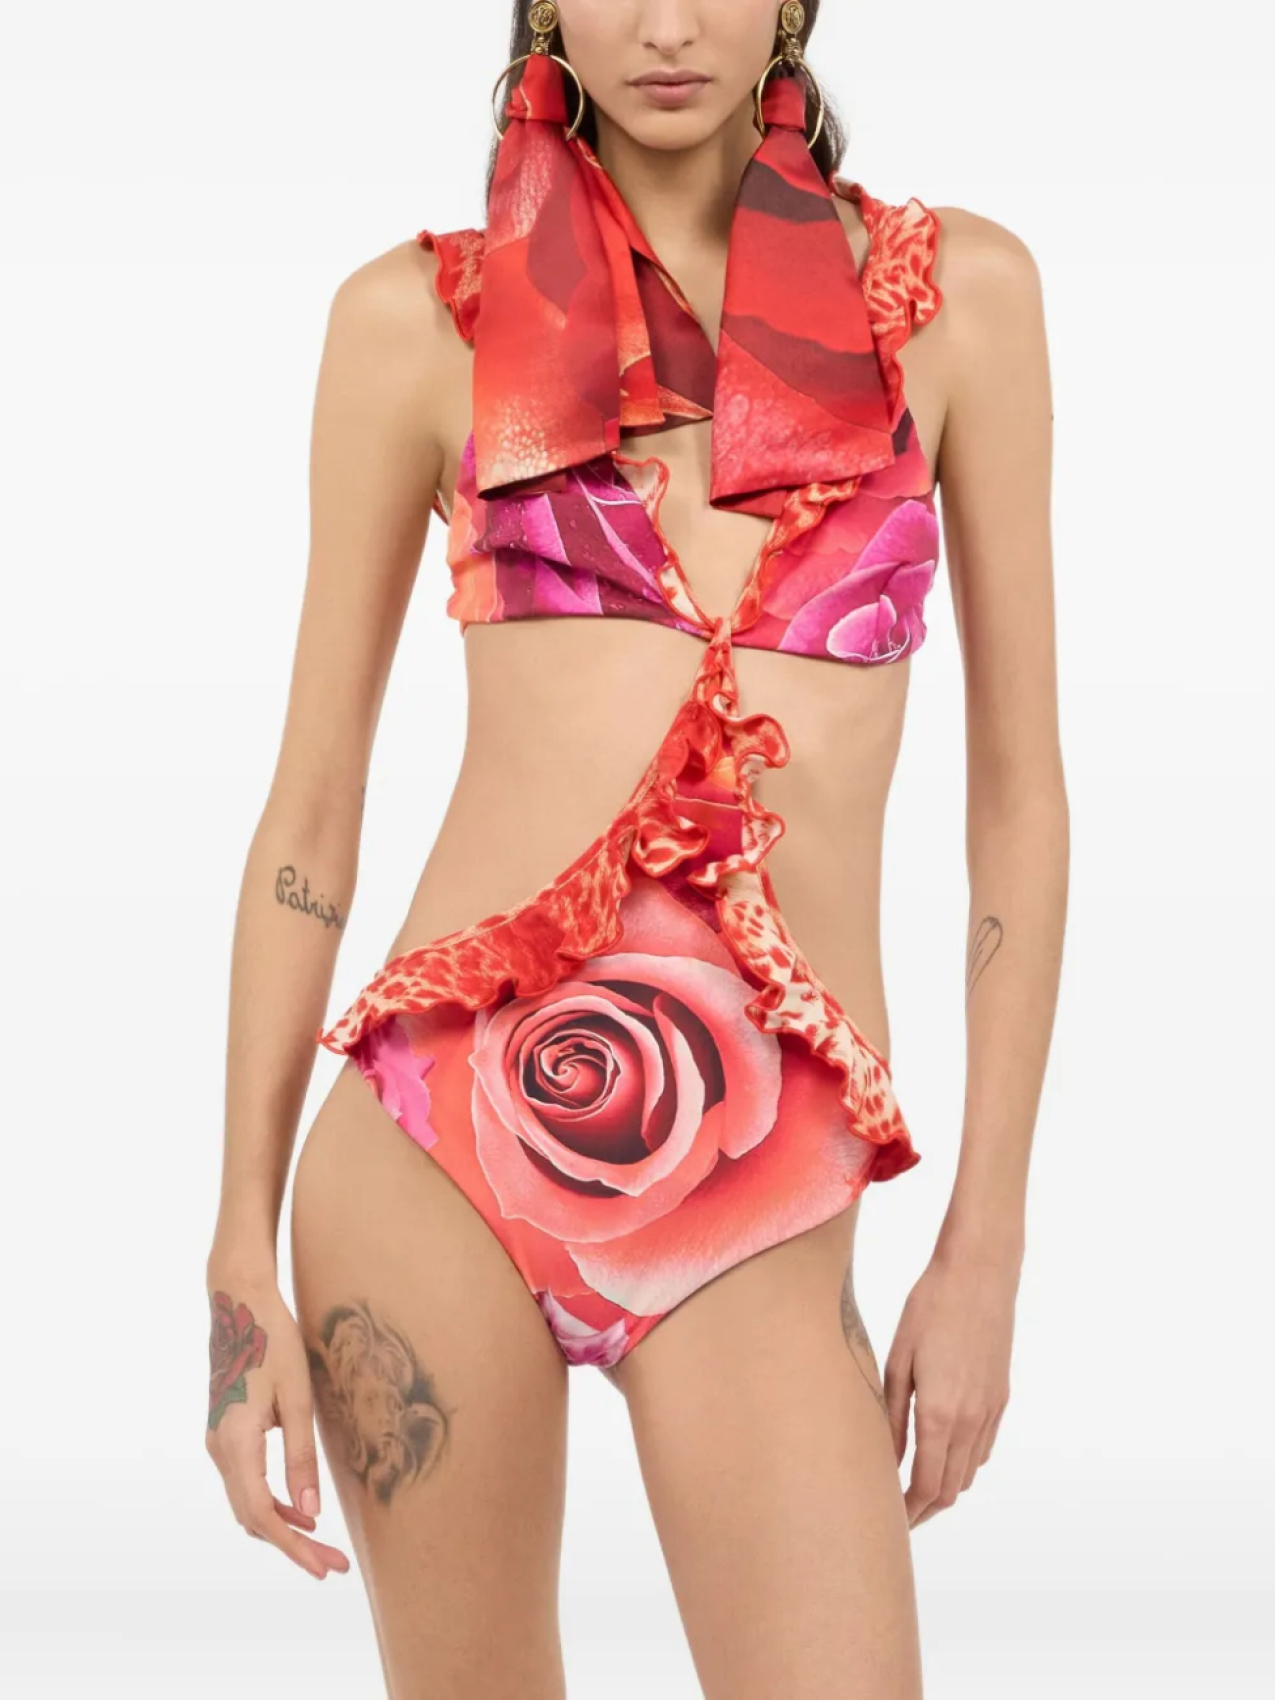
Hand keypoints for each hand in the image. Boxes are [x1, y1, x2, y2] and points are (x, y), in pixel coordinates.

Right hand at [204, 1271, 350, 1579]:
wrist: (240, 1305)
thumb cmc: (275, 1344)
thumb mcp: (297, 1399)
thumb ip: (301, 1458)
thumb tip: (311, 1514)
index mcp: (236, 1444)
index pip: (261, 1515)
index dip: (293, 1548)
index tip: (323, 1569)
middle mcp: (219, 1450)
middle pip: (252, 1518)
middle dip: (293, 1546)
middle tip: (334, 1565)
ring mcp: (217, 1444)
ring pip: (246, 1504)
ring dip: (282, 1529)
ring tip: (324, 1545)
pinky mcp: (224, 1436)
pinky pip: (245, 1485)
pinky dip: (270, 1504)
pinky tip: (300, 1512)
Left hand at [883, 1246, 1016, 1527]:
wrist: (980, 1273)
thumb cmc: (930, 1307)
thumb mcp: (898, 1360)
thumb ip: (893, 1416)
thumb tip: (888, 1459)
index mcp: (940, 1414)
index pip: (926, 1486)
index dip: (908, 1512)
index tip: (889, 1522)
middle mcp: (972, 1420)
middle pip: (950, 1488)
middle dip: (924, 1509)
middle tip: (897, 1516)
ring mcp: (991, 1410)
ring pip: (969, 1472)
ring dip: (944, 1487)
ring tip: (914, 1489)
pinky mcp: (1001, 1397)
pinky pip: (983, 1448)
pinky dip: (963, 1463)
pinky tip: (943, 1454)